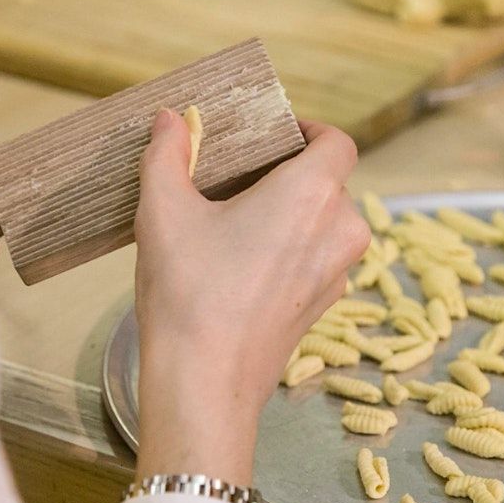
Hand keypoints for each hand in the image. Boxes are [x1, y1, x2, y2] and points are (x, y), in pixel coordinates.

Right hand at [133, 110, 370, 486]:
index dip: (311, 130)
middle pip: (329, 181)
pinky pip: (319, 256)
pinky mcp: (325, 305)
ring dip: (293, 211)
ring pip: (326, 221)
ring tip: (241, 218)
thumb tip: (171, 118)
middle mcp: (339, 231)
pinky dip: (295, 246)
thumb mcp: (164, 211)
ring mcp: (337, 273)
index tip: (279, 133)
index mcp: (311, 195)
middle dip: (291, 171)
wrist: (205, 384)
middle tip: (242, 176)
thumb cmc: (189, 291)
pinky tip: (248, 260)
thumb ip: (168, 154)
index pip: (337, 142)